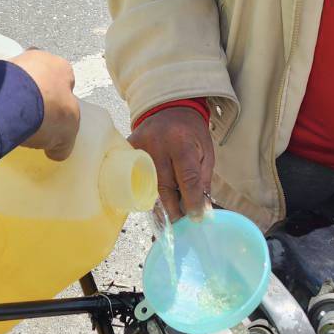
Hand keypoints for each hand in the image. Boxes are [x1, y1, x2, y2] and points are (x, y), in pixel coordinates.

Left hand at [10, 50, 80, 160]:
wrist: (9, 102)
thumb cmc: (48, 111)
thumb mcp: (67, 132)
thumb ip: (64, 139)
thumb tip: (57, 150)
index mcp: (62, 67)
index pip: (65, 85)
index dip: (60, 106)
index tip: (52, 123)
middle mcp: (38, 57)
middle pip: (39, 82)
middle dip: (36, 100)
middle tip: (31, 123)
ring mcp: (12, 62)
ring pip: (17, 84)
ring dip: (15, 101)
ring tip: (11, 124)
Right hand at [129, 107, 213, 222]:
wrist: (169, 108)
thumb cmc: (191, 133)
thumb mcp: (205, 152)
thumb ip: (202, 181)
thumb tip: (202, 210)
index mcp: (182, 142)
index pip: (187, 178)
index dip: (192, 201)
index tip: (196, 218)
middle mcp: (158, 144)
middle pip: (164, 186)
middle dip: (174, 209)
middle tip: (180, 224)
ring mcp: (140, 147)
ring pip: (148, 185)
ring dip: (159, 205)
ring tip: (168, 220)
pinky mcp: (129, 149)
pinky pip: (136, 177)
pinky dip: (145, 192)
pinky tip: (154, 204)